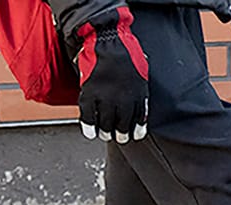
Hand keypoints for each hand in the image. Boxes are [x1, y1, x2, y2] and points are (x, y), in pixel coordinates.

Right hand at [74, 6, 148, 142]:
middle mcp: (123, 100)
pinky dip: (89, 127)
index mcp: (138, 94)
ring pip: (106, 123)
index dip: (136, 130)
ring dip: (106, 132)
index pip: (139, 119)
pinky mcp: (89, 94)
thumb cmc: (127, 51)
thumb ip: (141, 87)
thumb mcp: (142, 71)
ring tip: (105, 135)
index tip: (134, 136)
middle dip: (121, 134)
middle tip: (119, 138)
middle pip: (122, 125)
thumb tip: (141, 100)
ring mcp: (105, 98)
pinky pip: (88, 116)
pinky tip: (90, 133)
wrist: (108, 39)